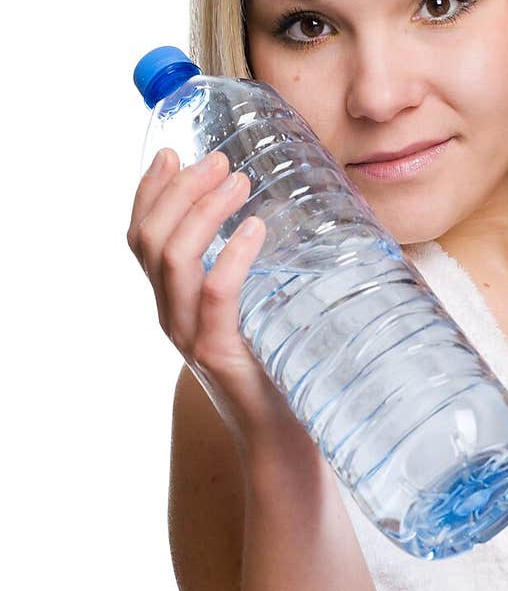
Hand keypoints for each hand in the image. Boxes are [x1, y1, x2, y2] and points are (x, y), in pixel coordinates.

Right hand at [127, 146, 314, 461]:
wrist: (282, 437)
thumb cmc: (276, 368)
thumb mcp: (256, 310)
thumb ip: (253, 272)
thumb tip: (283, 216)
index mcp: (173, 301)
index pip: (141, 237)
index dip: (150, 191)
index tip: (172, 152)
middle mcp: (171, 316)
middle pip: (150, 238)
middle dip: (181, 189)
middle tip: (221, 162)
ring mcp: (189, 336)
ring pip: (173, 258)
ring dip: (204, 210)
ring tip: (239, 183)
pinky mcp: (217, 353)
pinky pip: (214, 294)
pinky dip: (232, 255)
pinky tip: (255, 229)